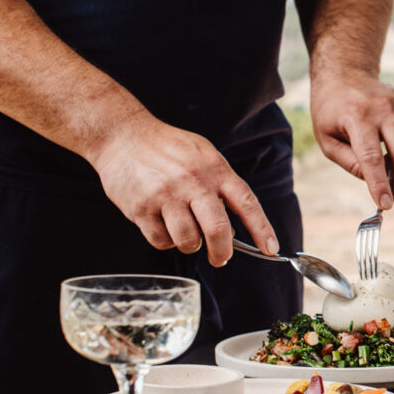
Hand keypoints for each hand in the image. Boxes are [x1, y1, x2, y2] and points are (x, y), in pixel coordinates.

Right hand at [88, 116, 278, 266]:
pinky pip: (161, 240)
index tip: (272, 250)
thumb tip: (234, 229)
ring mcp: (165, 196)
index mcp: (215, 169)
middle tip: (221, 258)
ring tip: (185, 232)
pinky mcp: (140, 208)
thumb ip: (221, 187)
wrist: (122, 134)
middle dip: (222, 252)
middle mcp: (193, 182)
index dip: (262, 229)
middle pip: (217, 230)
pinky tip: (162, 224)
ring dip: (190, 244)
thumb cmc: (168, 148)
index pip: (246, 203)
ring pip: (188, 240)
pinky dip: (165, 240)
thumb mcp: (204, 155)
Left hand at [310, 71, 393, 209]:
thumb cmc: (332, 111)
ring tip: (390, 168)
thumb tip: (375, 182)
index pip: (372, 158)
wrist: (345, 74)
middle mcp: (384, 108)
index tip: (385, 204)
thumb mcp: (327, 139)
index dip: (379, 185)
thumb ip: (349, 163)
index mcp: (357, 117)